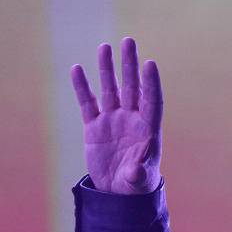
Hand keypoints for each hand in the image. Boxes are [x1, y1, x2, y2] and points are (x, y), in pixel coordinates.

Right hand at [70, 37, 162, 193]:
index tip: (149, 63)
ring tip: (104, 47)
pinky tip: (77, 69)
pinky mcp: (94, 126)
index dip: (151, 83)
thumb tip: (139, 164)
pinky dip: (82, 87)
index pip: (152, 101)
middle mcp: (131, 119)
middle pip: (131, 87)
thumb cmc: (136, 184)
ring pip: (109, 90)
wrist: (118, 191)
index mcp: (148, 129)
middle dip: (129, 65)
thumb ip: (139, 171)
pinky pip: (87, 103)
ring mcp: (112, 120)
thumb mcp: (139, 180)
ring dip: (107, 69)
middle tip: (129, 41)